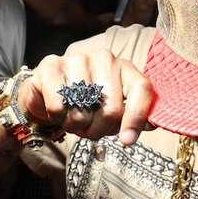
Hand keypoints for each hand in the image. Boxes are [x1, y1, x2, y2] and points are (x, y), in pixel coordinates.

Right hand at [17, 48, 154, 144]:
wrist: (49, 93)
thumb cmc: (88, 104)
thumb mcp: (114, 112)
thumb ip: (134, 117)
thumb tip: (148, 126)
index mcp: (125, 67)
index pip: (142, 89)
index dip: (136, 118)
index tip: (127, 140)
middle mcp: (104, 58)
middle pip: (112, 109)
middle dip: (99, 130)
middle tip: (90, 129)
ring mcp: (77, 59)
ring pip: (84, 111)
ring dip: (77, 126)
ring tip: (74, 118)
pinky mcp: (51, 65)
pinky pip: (59, 107)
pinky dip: (58, 118)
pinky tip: (59, 110)